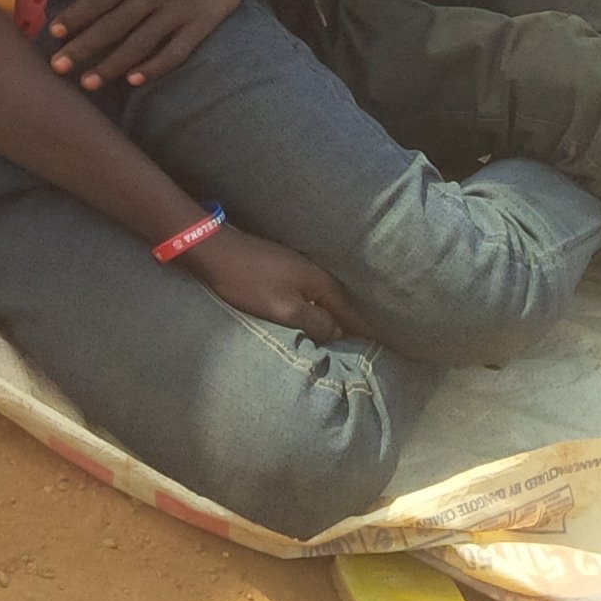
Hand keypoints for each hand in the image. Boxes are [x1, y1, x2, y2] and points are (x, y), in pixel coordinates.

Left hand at [47, 0, 300, 91]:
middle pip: (116, 22)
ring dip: (111, 65)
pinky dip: (154, 67)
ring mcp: (182, 7)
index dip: (76, 15)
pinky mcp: (202, 24)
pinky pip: (176, 51)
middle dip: (84, 47)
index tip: (54, 35)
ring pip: (141, 41)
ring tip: (87, 83)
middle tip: (58, 67)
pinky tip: (133, 80)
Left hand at [181, 226, 368, 345]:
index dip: (367, 331)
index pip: (351, 312)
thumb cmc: (248, 282)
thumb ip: (315, 321)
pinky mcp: (280, 270)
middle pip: (340, 305)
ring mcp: (296, 268)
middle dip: (354, 325)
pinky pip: (309, 296)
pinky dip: (317, 310)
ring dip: (335, 318)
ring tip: (345, 340)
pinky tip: (313, 320)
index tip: (386, 348)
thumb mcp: (284, 309)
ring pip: (324, 300)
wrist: (213, 250)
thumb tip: (338, 332)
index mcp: (319, 282)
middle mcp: (313, 272)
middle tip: (369, 349)